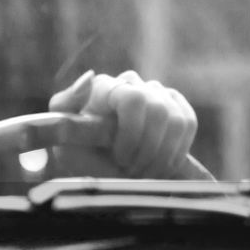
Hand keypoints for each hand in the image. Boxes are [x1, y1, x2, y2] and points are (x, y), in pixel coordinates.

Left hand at [48, 70, 200, 178]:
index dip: (132, 133)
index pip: (133, 99)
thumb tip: (90, 77)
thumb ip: (67, 103)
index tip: (120, 157)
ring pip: (177, 121)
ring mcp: (157, 93)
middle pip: (158, 112)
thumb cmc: (77, 151)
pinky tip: (159, 167)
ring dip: (161, 156)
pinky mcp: (176, 107)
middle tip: (132, 170)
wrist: (98, 168)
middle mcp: (132, 83)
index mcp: (104, 87)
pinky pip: (188, 124)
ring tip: (142, 173)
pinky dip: (176, 152)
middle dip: (147, 150)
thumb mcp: (61, 133)